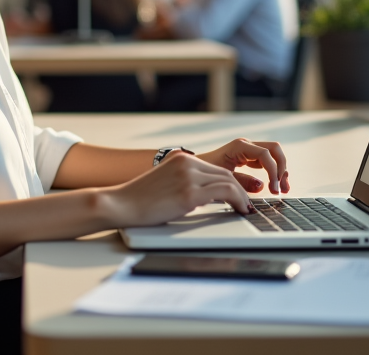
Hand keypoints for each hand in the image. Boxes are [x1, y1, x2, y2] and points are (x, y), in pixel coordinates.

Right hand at [101, 153, 253, 226]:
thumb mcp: (165, 184)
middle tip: (248, 204)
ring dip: (242, 197)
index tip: (239, 196)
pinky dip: (239, 201)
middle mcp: (186, 162)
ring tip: (246, 210)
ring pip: (229, 182)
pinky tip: (241, 210)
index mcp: (180, 158)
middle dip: (241, 190)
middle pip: (225, 174)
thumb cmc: (139, 201)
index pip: (215, 169)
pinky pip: (225, 193)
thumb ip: (185, 183)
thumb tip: (206, 196)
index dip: (231, 183)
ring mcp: (188, 176)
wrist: (120, 205)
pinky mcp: (189, 192)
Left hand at [195, 138, 289, 195]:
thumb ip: (242, 182)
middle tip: (282, 188)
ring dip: (281, 170)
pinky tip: (275, 185)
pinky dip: (273, 172)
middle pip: (274, 149)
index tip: (273, 190)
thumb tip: (261, 186)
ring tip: (283, 189)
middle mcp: (246, 145)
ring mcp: (248, 150)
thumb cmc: (205, 171)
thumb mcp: (222, 178)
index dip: (272, 172)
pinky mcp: (248, 157)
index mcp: (239, 146)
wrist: (194, 167)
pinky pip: (266, 161)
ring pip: (273, 155)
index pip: (265, 155)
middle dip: (281, 168)